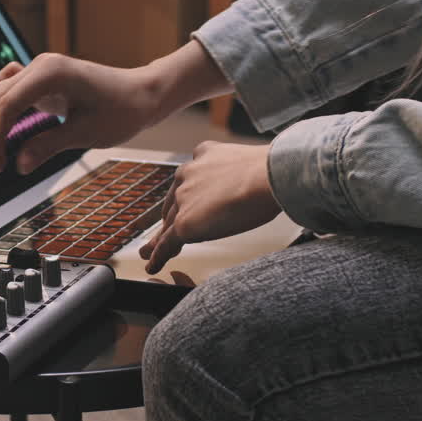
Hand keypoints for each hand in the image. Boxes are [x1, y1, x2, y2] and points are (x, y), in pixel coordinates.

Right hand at [0, 53, 163, 174]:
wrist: (141, 95)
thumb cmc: (121, 112)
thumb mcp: (86, 133)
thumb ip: (48, 146)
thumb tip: (18, 166)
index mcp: (51, 73)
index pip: (8, 104)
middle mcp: (40, 65)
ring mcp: (39, 68)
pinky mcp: (41, 77)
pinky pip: (7, 88)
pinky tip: (0, 130)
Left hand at [140, 142, 281, 274]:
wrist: (269, 176)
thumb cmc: (270, 171)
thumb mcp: (247, 163)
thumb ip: (236, 172)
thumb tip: (250, 184)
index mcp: (203, 155)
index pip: (189, 181)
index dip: (185, 197)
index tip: (182, 205)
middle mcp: (188, 175)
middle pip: (175, 203)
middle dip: (171, 217)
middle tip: (165, 230)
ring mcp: (184, 199)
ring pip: (170, 223)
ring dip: (161, 238)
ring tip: (151, 251)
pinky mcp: (185, 222)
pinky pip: (168, 242)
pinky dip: (159, 255)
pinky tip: (153, 264)